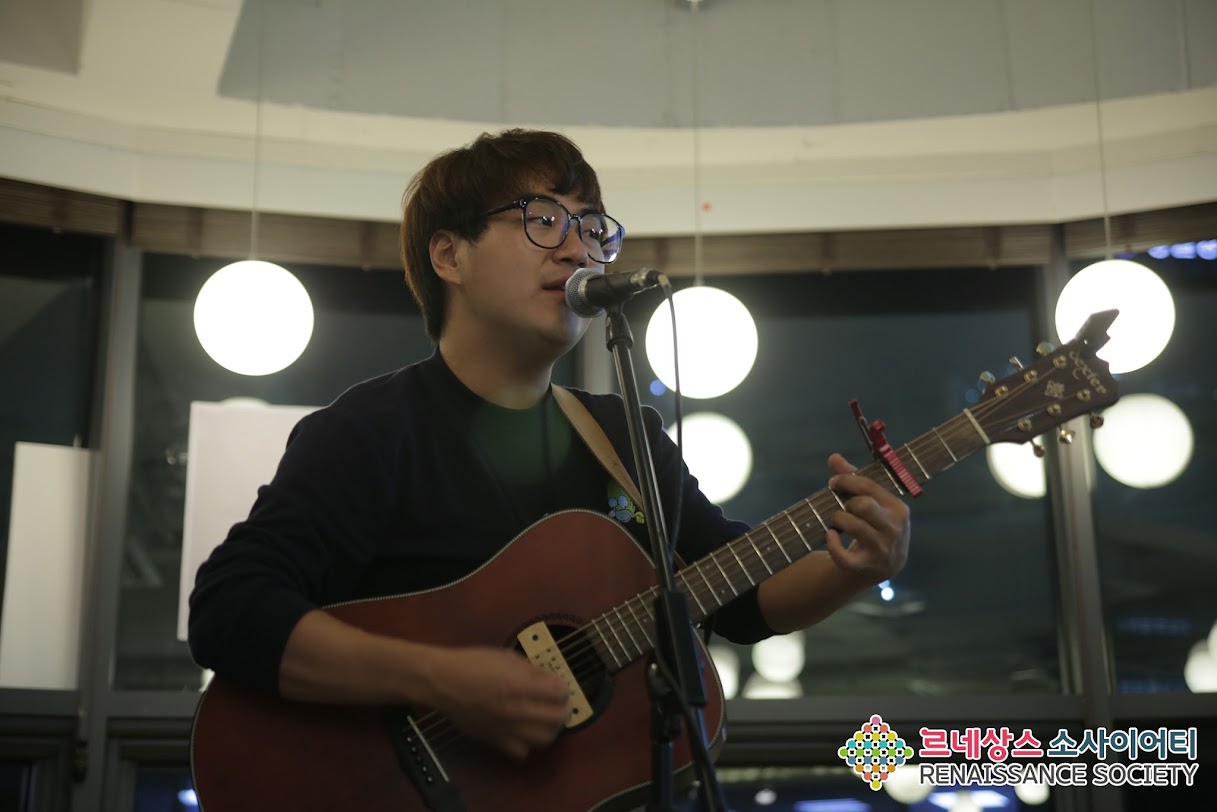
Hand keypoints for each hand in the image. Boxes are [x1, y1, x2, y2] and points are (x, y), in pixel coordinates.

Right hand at [425, 646, 570, 759]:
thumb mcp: (506, 656)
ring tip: (545, 719)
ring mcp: (506, 728)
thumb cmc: (473, 663)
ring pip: (545, 739)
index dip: (563, 689)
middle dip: (563, 709)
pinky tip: (523, 731)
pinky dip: (527, 743)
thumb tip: (550, 679)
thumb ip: (531, 669)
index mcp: (519, 684)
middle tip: (559, 704)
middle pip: (557, 718)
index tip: (559, 687)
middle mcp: (516, 709)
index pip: (559, 693)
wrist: (443, 681)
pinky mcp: (495, 741)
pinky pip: (522, 752)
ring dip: (550, 728)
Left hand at [822, 453, 910, 583]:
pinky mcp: (867, 565)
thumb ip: (855, 479)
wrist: (884, 565)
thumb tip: (834, 457)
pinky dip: (832, 544)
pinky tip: (830, 536)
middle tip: (840, 506)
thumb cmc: (876, 525)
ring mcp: (881, 548)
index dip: (847, 481)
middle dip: (846, 502)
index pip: (869, 487)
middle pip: (863, 505)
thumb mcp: (874, 503)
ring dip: (837, 520)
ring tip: (836, 522)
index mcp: (898, 509)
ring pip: (853, 525)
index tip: (834, 483)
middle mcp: (893, 528)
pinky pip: (844, 555)